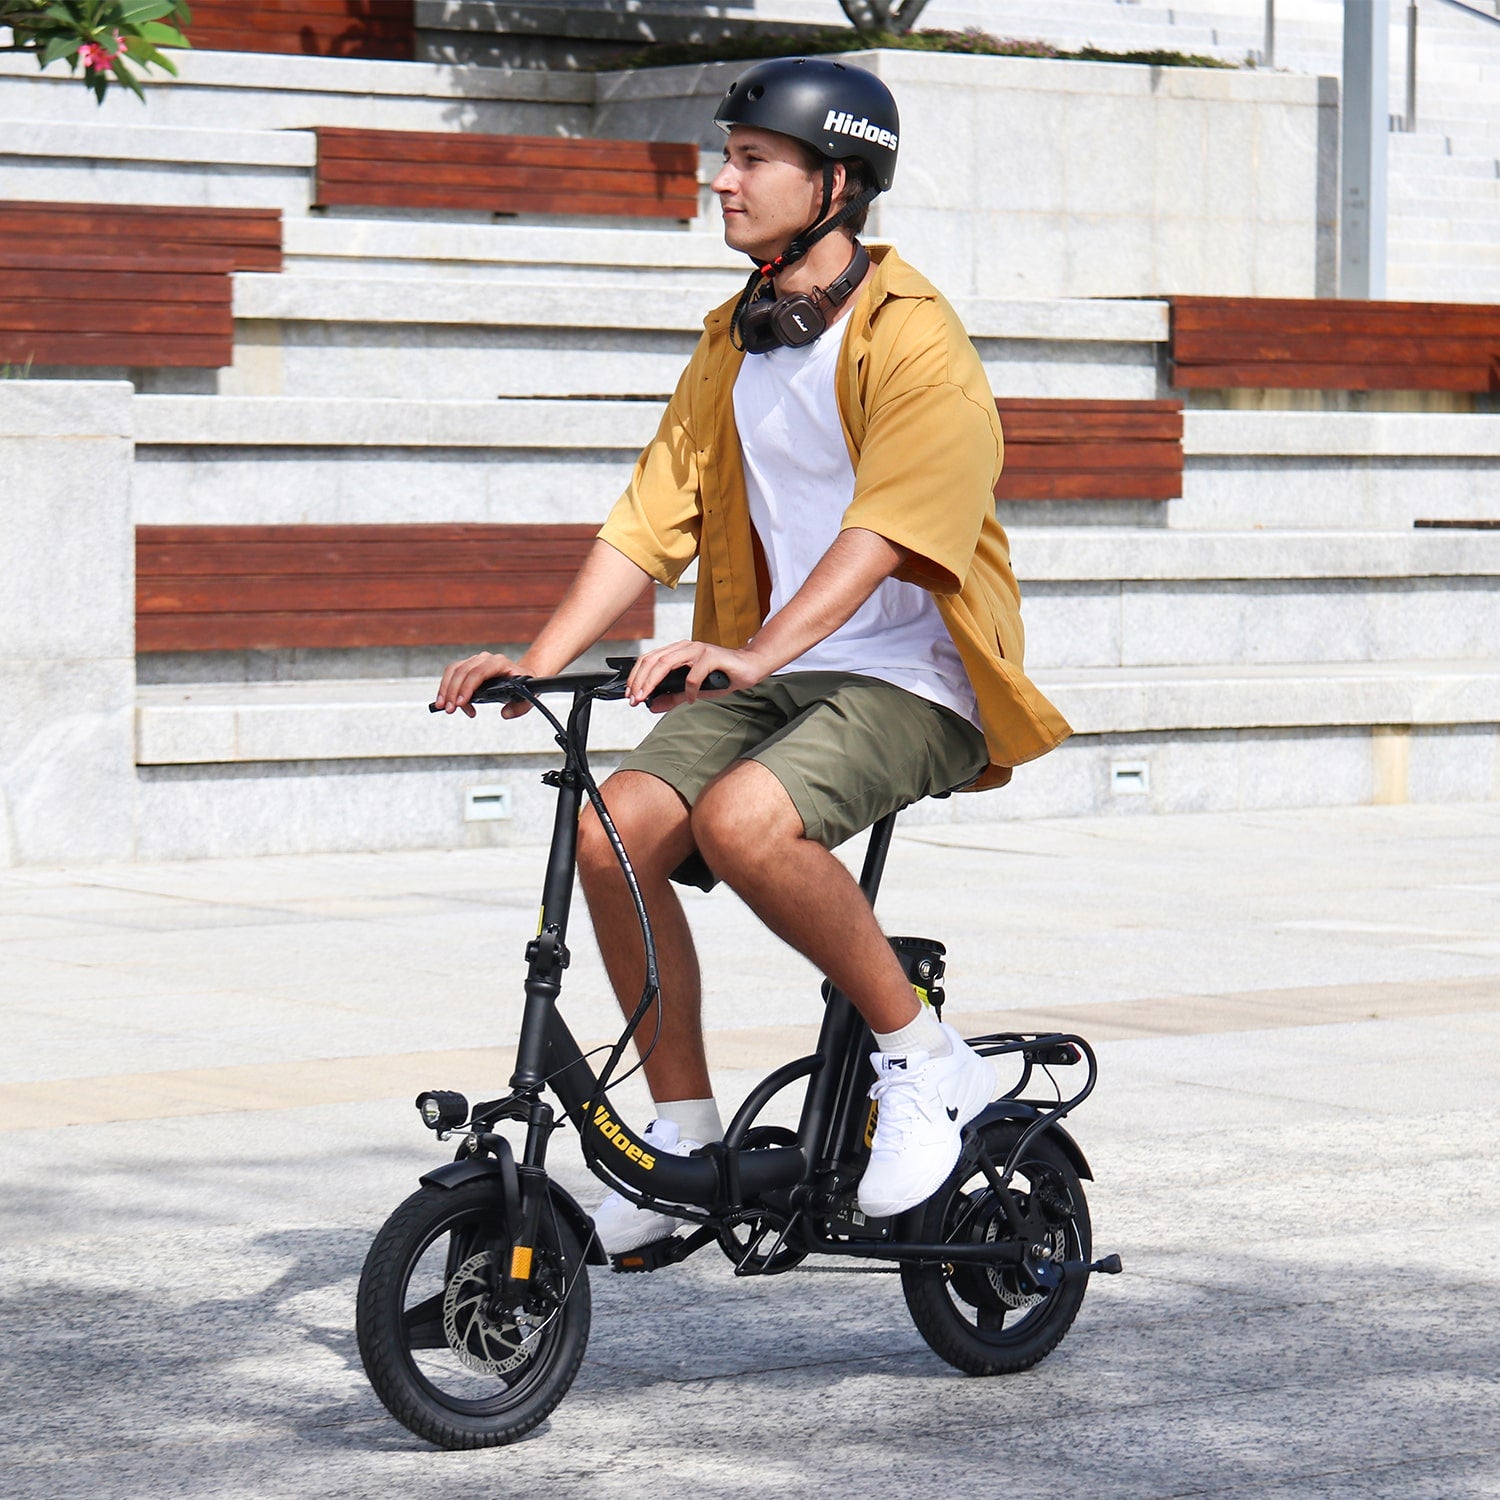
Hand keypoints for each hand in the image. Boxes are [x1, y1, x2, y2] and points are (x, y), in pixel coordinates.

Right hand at [434, 651, 531, 718]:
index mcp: (500, 663)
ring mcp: (475, 661)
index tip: (461, 703)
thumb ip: (519, 707)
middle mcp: (486, 659)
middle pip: (463, 671)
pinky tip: (447, 702)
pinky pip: (452, 673)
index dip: (468, 687)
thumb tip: (505, 714)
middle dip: (453, 691)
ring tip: (444, 707)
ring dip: (446, 689)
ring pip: (454, 671)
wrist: (521, 675)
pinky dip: (446, 687)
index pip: (479, 672)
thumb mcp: (528, 697)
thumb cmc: (524, 685)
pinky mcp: (467, 666)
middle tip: (449, 710)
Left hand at [627, 640, 761, 711]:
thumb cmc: (722, 676)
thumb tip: (652, 705)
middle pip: (653, 660)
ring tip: (648, 698)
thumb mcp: (693, 690)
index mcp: (678, 651)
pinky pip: (693, 675)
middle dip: (640, 681)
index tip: (630, 695)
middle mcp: (686, 647)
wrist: (749, 667)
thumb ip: (673, 696)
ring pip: (666, 663)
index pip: (649, 659)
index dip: (635, 676)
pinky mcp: (712, 656)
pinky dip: (689, 690)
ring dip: (653, 682)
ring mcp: (699, 650)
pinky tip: (691, 700)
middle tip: (635, 699)